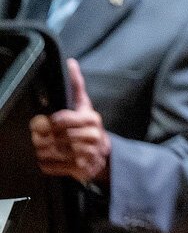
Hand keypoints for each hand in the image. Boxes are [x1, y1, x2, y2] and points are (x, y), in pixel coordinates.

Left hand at [31, 59, 109, 183]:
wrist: (104, 154)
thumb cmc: (89, 127)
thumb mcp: (85, 105)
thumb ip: (76, 86)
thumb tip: (70, 63)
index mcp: (91, 118)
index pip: (64, 120)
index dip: (51, 122)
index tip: (45, 122)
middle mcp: (91, 136)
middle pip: (56, 137)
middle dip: (43, 136)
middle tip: (37, 135)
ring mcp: (86, 154)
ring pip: (53, 151)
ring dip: (42, 150)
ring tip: (41, 146)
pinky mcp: (80, 169)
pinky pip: (53, 166)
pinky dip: (46, 163)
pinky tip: (47, 158)